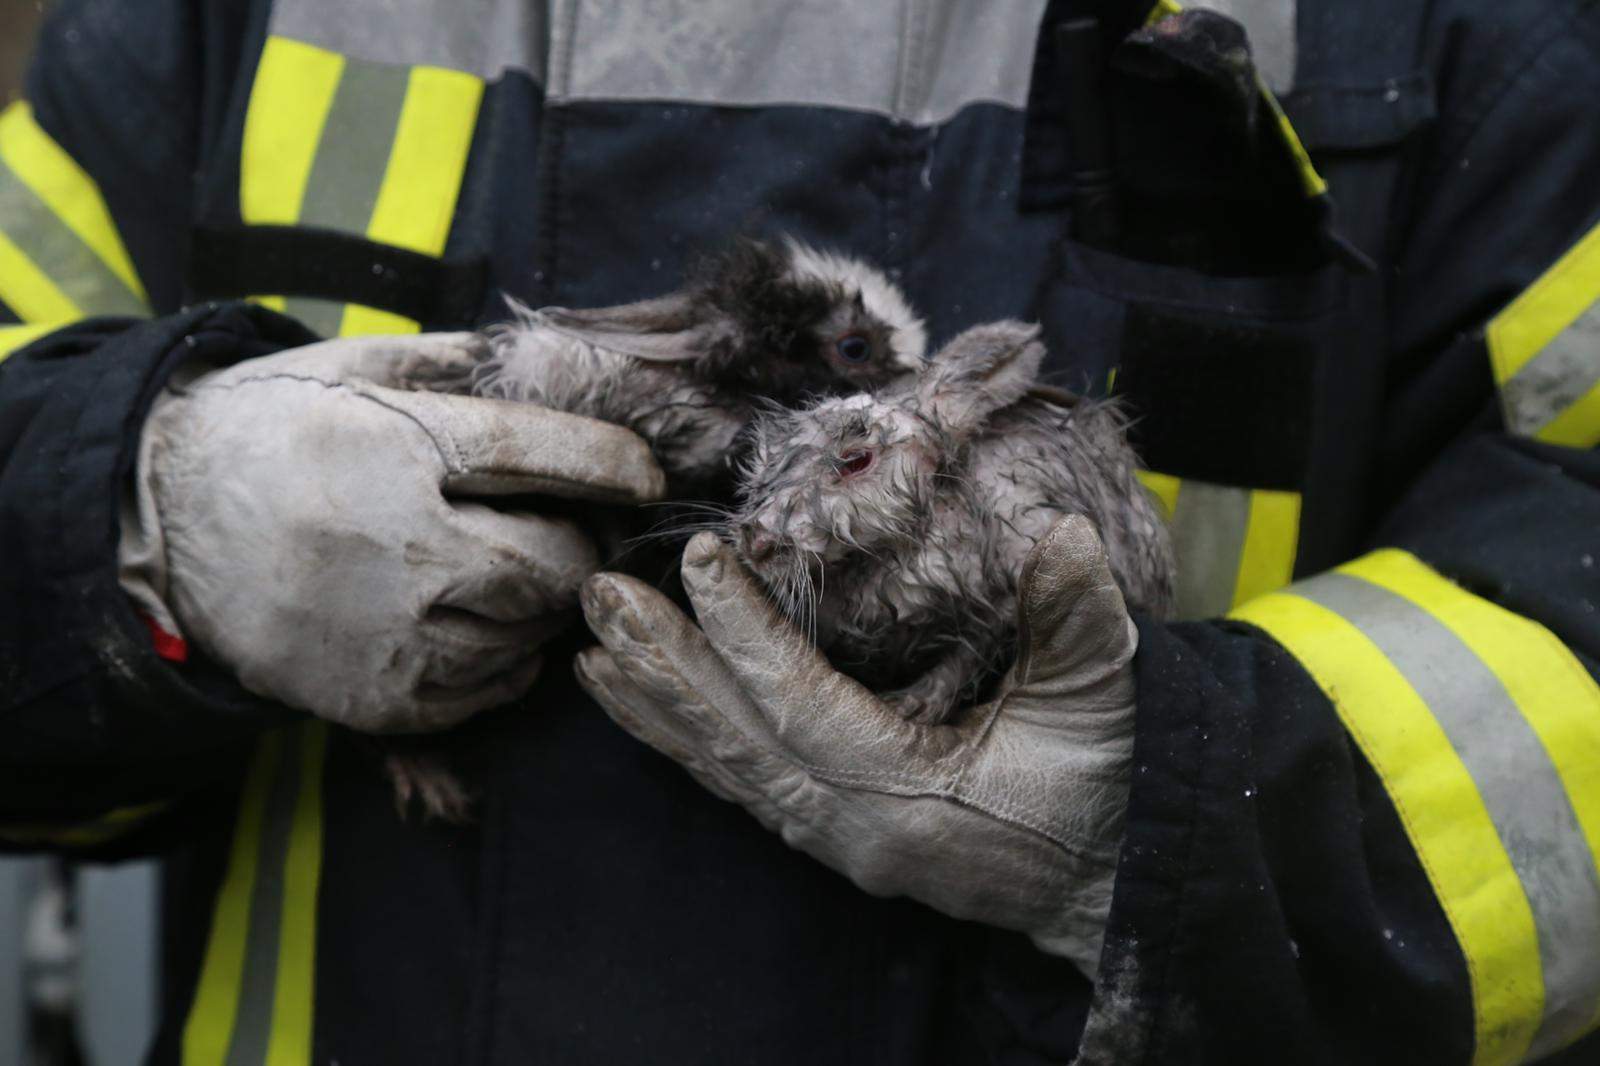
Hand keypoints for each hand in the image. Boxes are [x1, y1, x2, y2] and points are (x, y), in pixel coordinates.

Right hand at [122, 332, 663, 732]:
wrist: (156, 524)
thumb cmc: (268, 432)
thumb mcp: (351, 369)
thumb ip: (456, 363)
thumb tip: (558, 360)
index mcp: (394, 446)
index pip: (545, 453)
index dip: (615, 464)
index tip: (643, 473)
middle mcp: (395, 543)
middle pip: (551, 561)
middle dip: (581, 546)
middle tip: (572, 530)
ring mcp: (383, 631)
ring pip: (526, 631)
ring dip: (542, 604)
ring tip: (515, 573)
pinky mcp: (372, 696)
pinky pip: (484, 692)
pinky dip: (505, 662)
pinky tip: (481, 624)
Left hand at [575, 515, 1136, 975]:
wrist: (1118, 882)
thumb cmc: (1114, 787)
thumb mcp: (1106, 700)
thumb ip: (1078, 619)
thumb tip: (1058, 534)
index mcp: (910, 798)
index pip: (800, 705)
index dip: (744, 630)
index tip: (699, 559)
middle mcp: (855, 829)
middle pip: (737, 740)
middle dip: (663, 664)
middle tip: (601, 596)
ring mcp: (840, 840)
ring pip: (728, 769)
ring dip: (659, 705)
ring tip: (596, 649)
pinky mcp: (838, 835)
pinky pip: (744, 786)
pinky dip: (690, 742)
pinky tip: (651, 707)